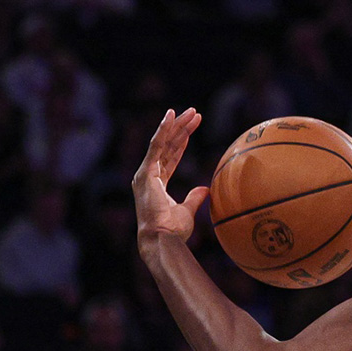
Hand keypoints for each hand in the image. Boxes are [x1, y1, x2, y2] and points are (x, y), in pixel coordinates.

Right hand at [132, 108, 208, 247]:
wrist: (161, 239)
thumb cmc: (172, 230)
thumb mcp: (187, 211)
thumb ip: (195, 198)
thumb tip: (206, 189)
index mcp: (156, 183)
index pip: (171, 156)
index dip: (182, 141)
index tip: (193, 127)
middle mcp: (149, 175)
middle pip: (167, 145)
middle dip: (181, 128)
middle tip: (195, 113)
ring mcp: (145, 172)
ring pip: (163, 142)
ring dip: (176, 125)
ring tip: (190, 111)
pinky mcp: (146, 172)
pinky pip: (156, 146)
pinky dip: (163, 130)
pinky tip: (171, 115)